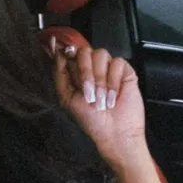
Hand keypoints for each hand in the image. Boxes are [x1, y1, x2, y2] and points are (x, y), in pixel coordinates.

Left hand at [50, 37, 146, 161]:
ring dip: (99, 79)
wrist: (113, 132)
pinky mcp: (124, 71)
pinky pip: (117, 62)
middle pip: (84, 51)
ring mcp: (108, 68)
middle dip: (85, 72)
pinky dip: (113, 81)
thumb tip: (58, 50)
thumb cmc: (90, 120)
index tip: (67, 56)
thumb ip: (60, 73)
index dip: (67, 52)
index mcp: (76, 73)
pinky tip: (113, 96)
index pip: (69, 52)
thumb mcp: (66, 97)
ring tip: (101, 98)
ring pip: (100, 54)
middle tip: (88, 92)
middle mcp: (91, 67)